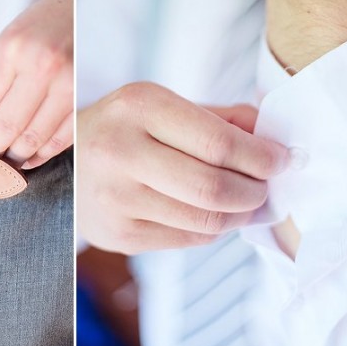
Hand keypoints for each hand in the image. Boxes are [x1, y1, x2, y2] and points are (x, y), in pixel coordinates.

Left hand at [0, 0, 72, 168]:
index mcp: (13, 50)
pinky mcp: (86, 97)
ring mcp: (67, 84)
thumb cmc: (45, 23)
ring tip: (4, 163)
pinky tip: (31, 158)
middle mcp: (40, 68)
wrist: (88, 8)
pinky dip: (43, 153)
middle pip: (7, 126)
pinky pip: (62, 137)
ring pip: (34, 137)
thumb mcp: (10, 37)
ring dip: (16, 156)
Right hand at [77, 82, 289, 254]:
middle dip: (255, 191)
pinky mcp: (118, 235)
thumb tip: (272, 135)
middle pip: (214, 186)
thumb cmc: (122, 130)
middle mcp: (120, 151)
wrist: (64, 166)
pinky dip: (213, 229)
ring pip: (206, 221)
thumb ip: (218, 117)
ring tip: (246, 202)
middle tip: (266, 187)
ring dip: (240, 214)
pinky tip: (211, 213)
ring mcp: (116, 198)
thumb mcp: (160, 106)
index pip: (217, 141)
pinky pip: (188, 239)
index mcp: (138, 107)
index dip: (261, 156)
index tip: (282, 160)